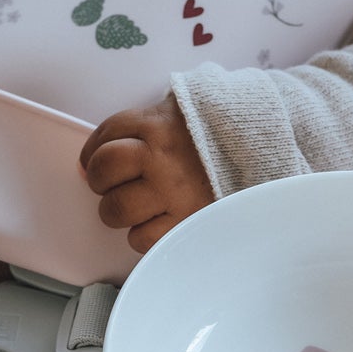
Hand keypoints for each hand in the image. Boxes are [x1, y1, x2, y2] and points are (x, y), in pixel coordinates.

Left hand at [79, 92, 213, 253]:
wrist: (263, 154)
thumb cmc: (216, 136)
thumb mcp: (179, 114)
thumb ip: (139, 127)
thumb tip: (88, 162)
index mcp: (157, 123)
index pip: (106, 134)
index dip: (92, 152)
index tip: (95, 163)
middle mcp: (161, 156)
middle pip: (103, 170)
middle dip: (101, 181)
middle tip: (113, 185)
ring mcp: (173, 191)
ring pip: (116, 208)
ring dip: (117, 211)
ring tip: (135, 207)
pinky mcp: (185, 222)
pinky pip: (141, 238)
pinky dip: (141, 234)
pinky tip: (155, 222)